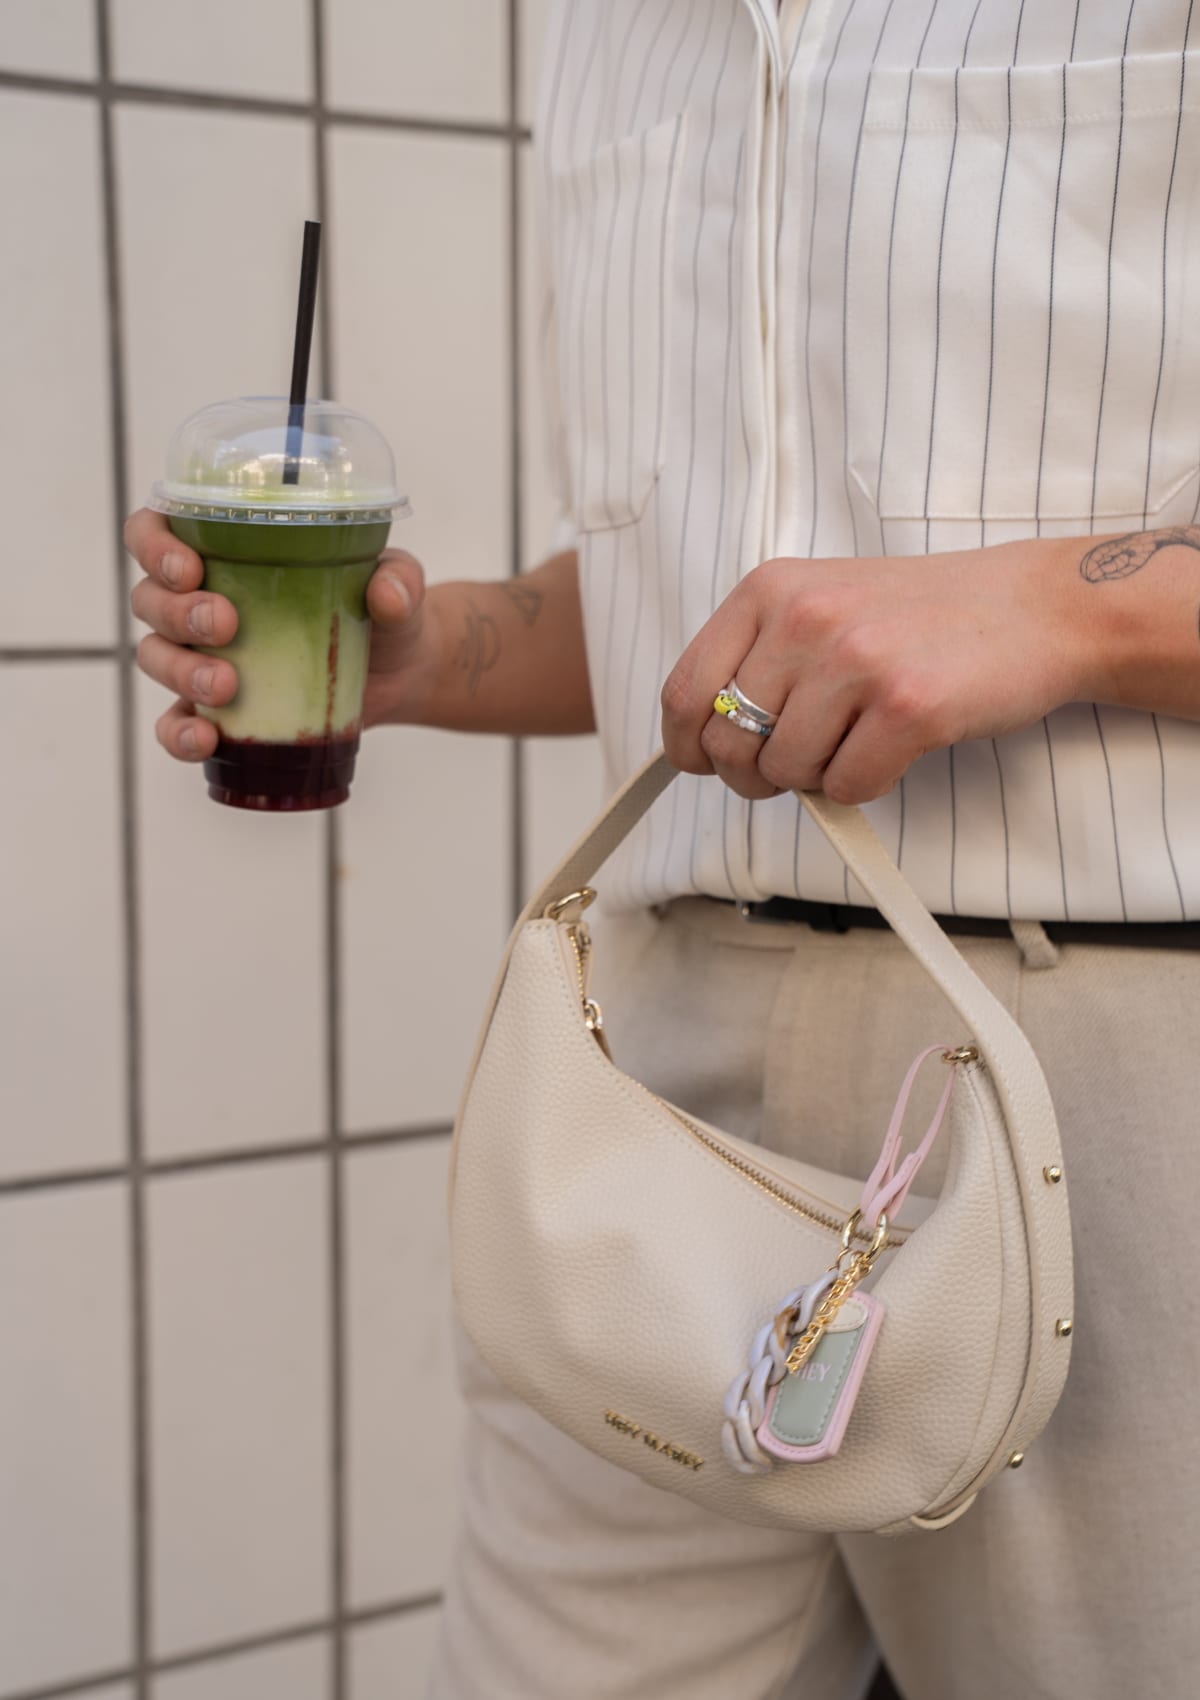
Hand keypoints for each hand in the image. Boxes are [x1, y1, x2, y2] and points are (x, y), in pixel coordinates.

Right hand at [126, 509, 435, 762]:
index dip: (153, 546)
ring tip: (225, 685)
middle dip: (176, 611)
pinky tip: (206, 739)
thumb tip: (388, 593)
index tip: (190, 568)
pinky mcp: (216, 710)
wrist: (400, 672)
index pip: (154, 533)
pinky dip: (180, 734)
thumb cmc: (384, 608)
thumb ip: (399, 578)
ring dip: (179, 670)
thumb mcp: (399, 583)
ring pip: (155, 657)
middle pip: (150, 599)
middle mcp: (198, 600)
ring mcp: (201, 656)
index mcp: (224, 550)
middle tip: (225, 623)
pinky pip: (175, 723)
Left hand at [660, 542, 1085, 804]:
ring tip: (862, 737)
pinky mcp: (907, 705)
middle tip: (800, 762)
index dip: (688, 747)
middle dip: (758, 774)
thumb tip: (705, 739)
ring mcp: (856, 660)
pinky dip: (867, 784)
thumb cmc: (925, 617)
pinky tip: (897, 746)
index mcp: (770, 590)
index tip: (706, 764)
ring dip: (820, 776)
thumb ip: (761, 657)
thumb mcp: (824, 605)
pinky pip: (847, 787)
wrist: (1034, 608)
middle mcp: (805, 618)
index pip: (685, 691)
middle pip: (730, 744)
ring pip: (787, 772)